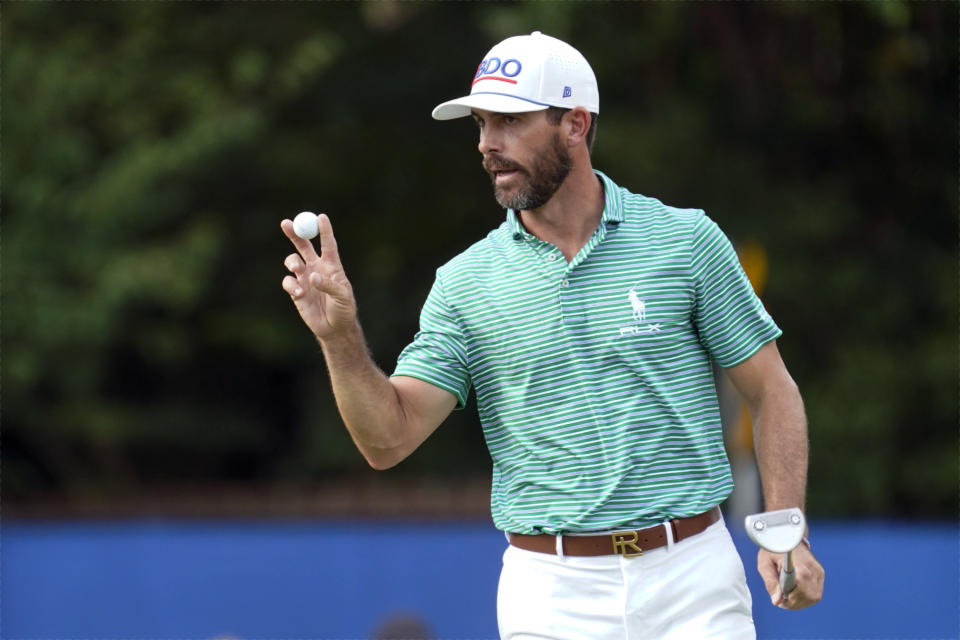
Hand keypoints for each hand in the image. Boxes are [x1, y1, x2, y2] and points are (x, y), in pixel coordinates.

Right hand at [281, 214, 356, 339]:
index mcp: (332, 265)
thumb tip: (312, 276)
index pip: (328, 244)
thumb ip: (329, 285)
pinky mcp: (296, 291)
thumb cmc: (344, 310)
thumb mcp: (342, 297)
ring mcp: (304, 278)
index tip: (321, 217)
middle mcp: (316, 268)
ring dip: (292, 262)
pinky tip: (300, 295)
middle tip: (286, 223)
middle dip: (294, 233)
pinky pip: (288, 282)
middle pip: (303, 245)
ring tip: (297, 269)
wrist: (334, 328)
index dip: (324, 230)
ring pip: (292, 260)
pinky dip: (292, 286)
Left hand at [758, 543, 823, 609]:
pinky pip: (816, 594)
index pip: (801, 589)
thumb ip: (771, 582)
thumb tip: (776, 601)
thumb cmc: (774, 549)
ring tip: (787, 596)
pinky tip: (795, 593)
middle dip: (795, 602)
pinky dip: (805, 597)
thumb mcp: (765, 564)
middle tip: (782, 600)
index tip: (781, 600)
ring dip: (800, 601)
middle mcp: (813, 569)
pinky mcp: (820, 575)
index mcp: (800, 564)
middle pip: (809, 596)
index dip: (791, 598)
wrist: (786, 535)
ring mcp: (819, 572)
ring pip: (814, 597)